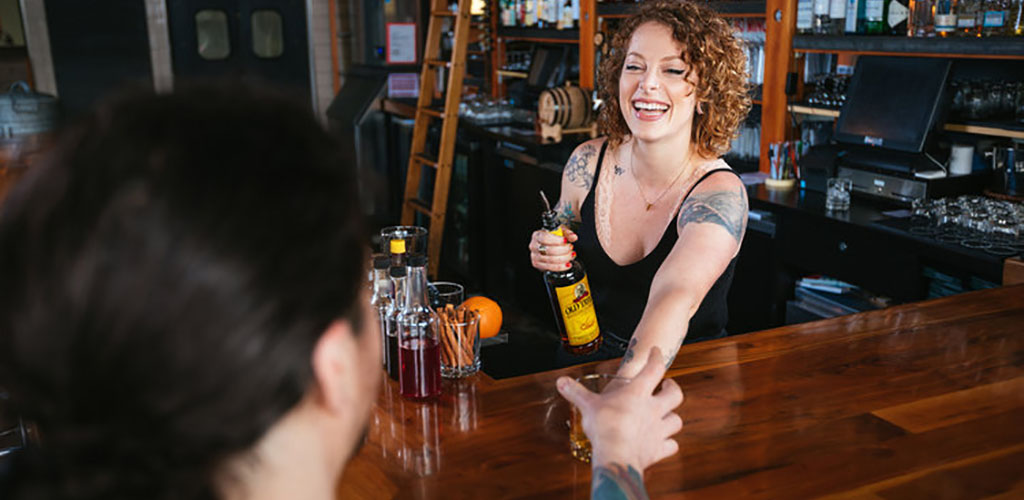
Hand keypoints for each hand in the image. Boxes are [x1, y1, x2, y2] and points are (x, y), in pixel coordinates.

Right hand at [529, 227, 577, 271]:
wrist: (549, 245)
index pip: (544, 238)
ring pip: (550, 260)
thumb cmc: (554, 237)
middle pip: (548, 250)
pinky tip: (567, 264)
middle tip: (570, 247)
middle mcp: (534, 246)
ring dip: (564, 258)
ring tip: (571, 255)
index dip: (556, 240)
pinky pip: (550, 267)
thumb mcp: (561, 231)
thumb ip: (568, 233)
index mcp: (537, 235)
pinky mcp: (537, 264)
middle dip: (563, 250)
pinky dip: (561, 267)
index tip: (566, 240)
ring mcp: (535, 256)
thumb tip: (573, 237)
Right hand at [556, 348, 683, 470]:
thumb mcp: (588, 406)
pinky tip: (663, 442)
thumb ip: (576, 392)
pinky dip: (669, 443)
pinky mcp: (658, 449)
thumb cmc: (605, 427)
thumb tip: (562, 381)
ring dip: (672, 416)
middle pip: (675, 394)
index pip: (654, 369)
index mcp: (638, 393)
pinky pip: (671, 445)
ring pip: (676, 420)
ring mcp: (658, 430)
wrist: (616, 456)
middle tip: (668, 386)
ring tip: (667, 414)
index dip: (656, 358)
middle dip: (673, 388)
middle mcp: (653, 409)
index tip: (657, 352)